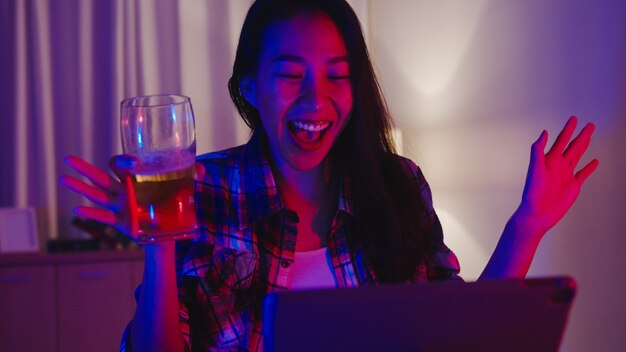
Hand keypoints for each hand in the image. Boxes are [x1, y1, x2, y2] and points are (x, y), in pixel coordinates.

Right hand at [60, 155, 206, 240]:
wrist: (169, 230)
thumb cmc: (172, 206)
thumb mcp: (181, 190)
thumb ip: (190, 177)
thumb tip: (201, 168)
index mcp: (136, 180)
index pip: (121, 165)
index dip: (124, 161)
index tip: (134, 162)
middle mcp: (123, 191)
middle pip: (100, 177)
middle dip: (85, 168)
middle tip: (69, 159)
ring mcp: (119, 206)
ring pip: (96, 194)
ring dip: (80, 187)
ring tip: (63, 178)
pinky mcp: (119, 222)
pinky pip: (102, 216)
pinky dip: (91, 214)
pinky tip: (78, 210)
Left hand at [515, 116, 598, 235]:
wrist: (538, 213)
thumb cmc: (533, 192)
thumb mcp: (535, 168)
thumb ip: (538, 150)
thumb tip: (544, 132)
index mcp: (550, 160)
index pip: (561, 140)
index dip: (568, 129)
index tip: (574, 118)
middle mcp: (559, 165)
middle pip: (573, 146)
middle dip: (581, 135)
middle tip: (590, 124)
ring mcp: (566, 175)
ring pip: (578, 156)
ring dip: (584, 146)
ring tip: (590, 137)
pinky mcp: (573, 186)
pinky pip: (583, 173)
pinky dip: (589, 167)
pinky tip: (595, 161)